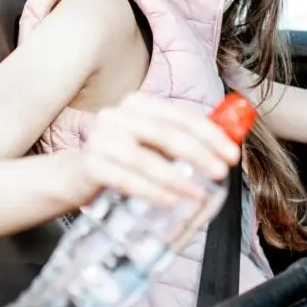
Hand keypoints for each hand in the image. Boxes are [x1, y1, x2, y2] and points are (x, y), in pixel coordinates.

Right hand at [73, 93, 241, 207]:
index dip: (210, 134)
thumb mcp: (151, 145)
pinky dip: (150, 191)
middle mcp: (117, 116)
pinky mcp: (90, 165)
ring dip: (177, 178)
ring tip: (198, 194)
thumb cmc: (122, 160)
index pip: (180, 115)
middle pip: (165, 133)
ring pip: (145, 158)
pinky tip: (169, 201)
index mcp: (138, 104)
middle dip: (199, 154)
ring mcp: (100, 139)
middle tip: (220, 173)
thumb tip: (226, 147)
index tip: (232, 154)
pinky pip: (125, 179)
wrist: (75, 177)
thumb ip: (182, 141)